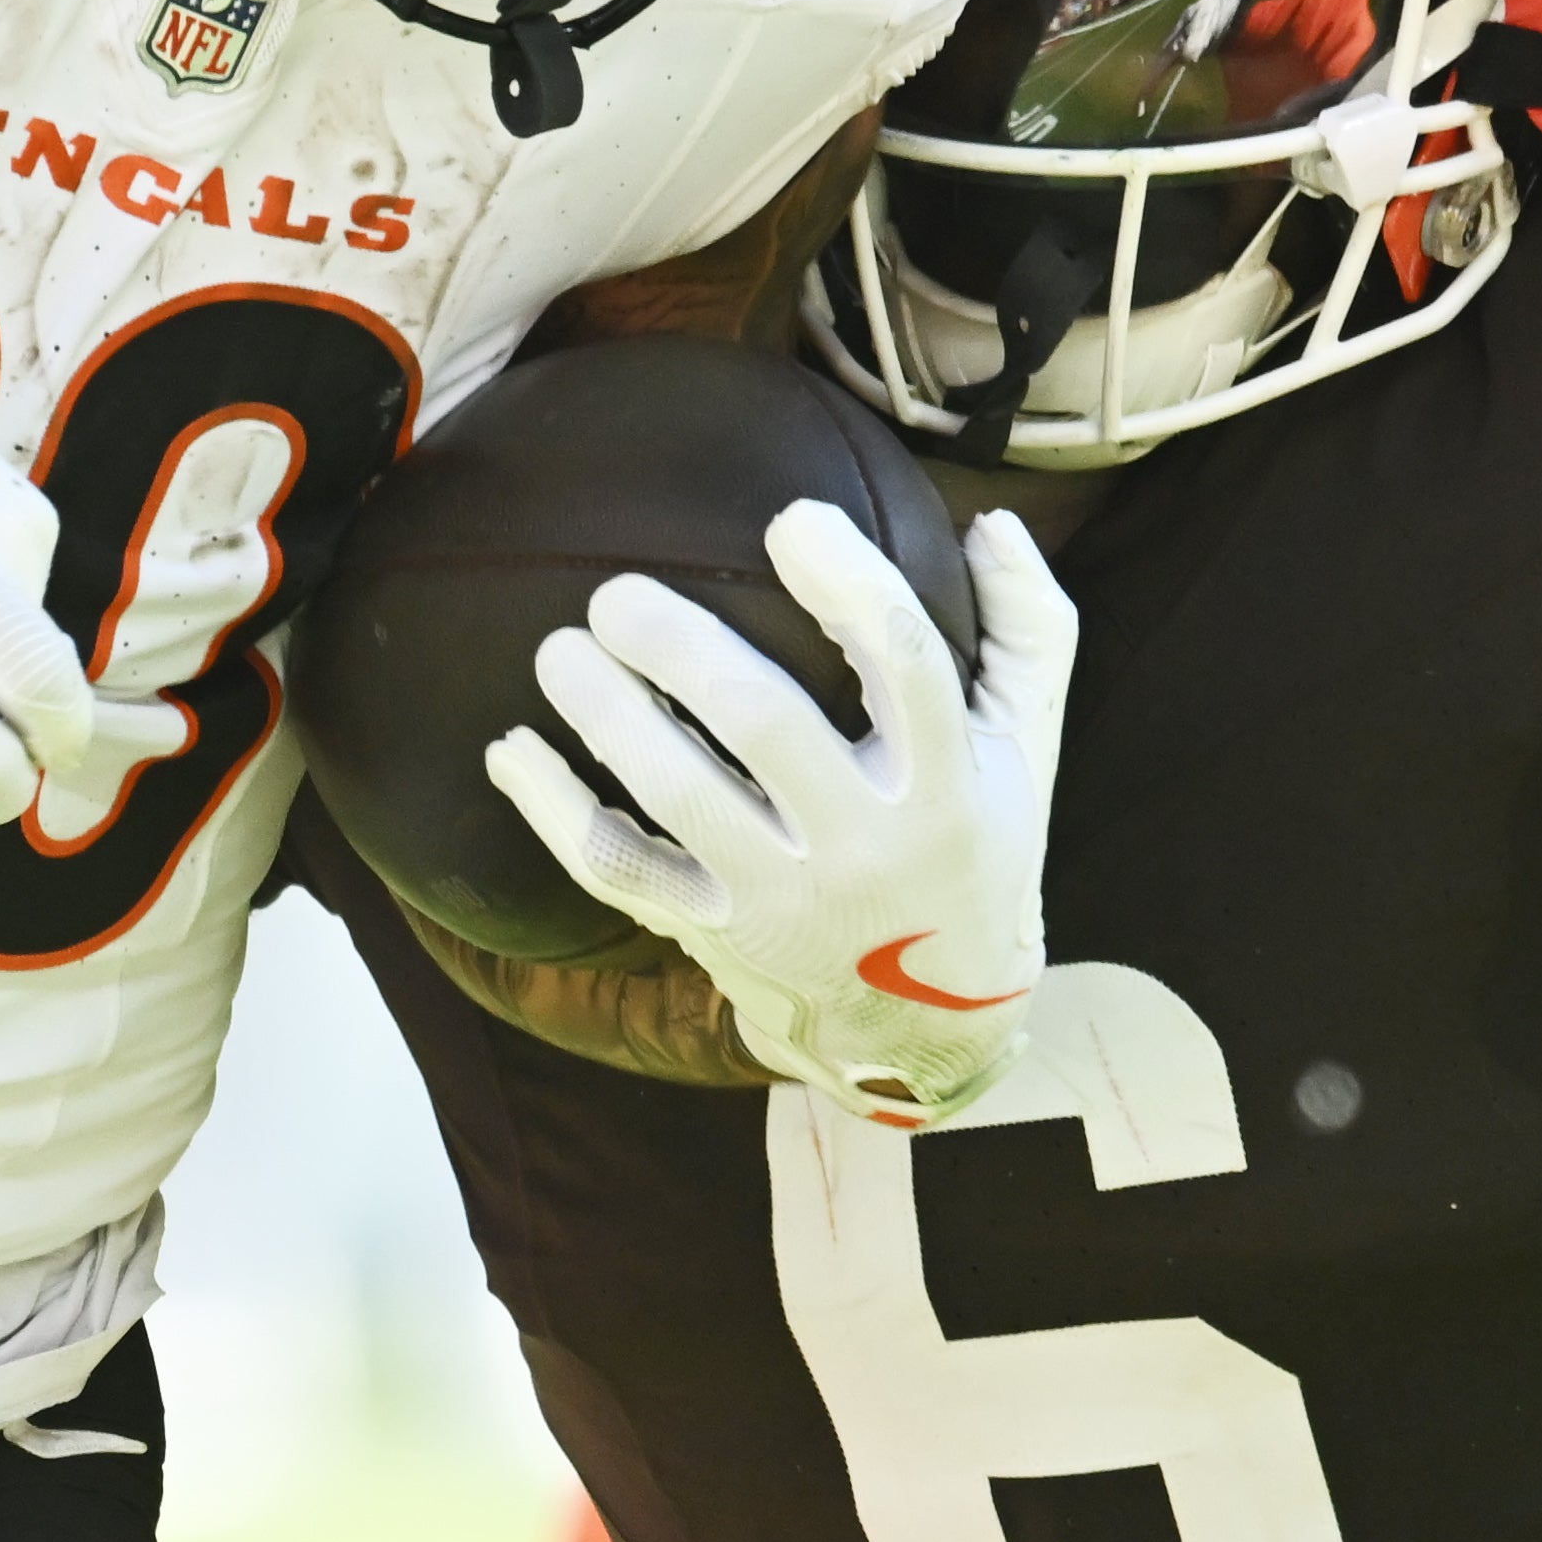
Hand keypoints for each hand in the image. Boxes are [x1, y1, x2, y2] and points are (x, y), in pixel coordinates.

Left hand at [490, 501, 1068, 1125]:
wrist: (932, 1021)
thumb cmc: (973, 843)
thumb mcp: (1026, 747)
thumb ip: (1030, 627)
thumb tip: (992, 521)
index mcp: (944, 781)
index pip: (905, 664)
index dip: (846, 584)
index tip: (790, 520)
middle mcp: (861, 841)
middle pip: (763, 725)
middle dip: (680, 648)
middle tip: (617, 593)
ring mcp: (780, 895)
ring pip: (678, 796)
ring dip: (606, 716)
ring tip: (558, 651)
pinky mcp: (715, 933)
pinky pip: (619, 870)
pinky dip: (553, 813)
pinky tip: (511, 752)